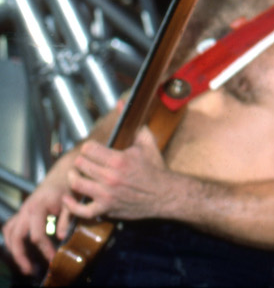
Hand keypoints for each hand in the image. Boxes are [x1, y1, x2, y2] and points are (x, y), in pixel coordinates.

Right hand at [2, 167, 69, 273]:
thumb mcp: (73, 200)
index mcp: (38, 207)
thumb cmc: (71, 185)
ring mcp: (23, 210)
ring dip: (13, 249)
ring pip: (9, 232)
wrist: (66, 171)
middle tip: (30, 270)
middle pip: (15, 237)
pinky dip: (12, 239)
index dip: (44, 249)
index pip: (37, 235)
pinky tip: (20, 249)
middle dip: (20, 255)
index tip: (53, 259)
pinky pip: (11, 227)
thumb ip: (67, 218)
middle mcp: (26, 209)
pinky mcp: (23, 211)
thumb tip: (61, 237)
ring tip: (24, 264)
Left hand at [60, 128, 178, 221]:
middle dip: (82, 161)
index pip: (89, 149)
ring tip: (77, 174)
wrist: (165, 194)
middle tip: (86, 161)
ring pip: (76, 183)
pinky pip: (80, 210)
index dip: (89, 147)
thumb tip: (122, 103)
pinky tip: (68, 197)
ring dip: (74, 177)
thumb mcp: (147, 142)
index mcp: (119, 160)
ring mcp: (106, 194)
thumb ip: (134, 123)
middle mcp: (110, 177)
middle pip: (81, 165)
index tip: (92, 150)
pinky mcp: (105, 209)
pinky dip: (71, 204)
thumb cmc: (154, 168)